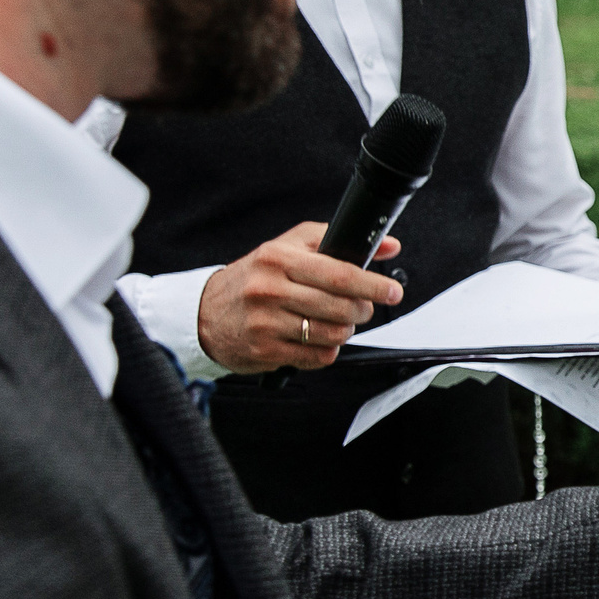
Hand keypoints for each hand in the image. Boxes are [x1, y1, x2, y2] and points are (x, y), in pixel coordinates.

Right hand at [195, 224, 403, 373]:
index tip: (393, 291)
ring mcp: (265, 323)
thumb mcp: (288, 247)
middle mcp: (269, 289)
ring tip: (336, 321)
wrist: (206, 312)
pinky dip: (327, 350)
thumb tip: (388, 245)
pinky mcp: (265, 352)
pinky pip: (318, 357)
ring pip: (332, 334)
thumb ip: (335, 241)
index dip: (373, 284)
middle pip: (340, 306)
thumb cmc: (254, 277)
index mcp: (278, 259)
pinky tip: (316, 338)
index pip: (339, 274)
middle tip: (363, 307)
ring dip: (345, 330)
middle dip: (363, 310)